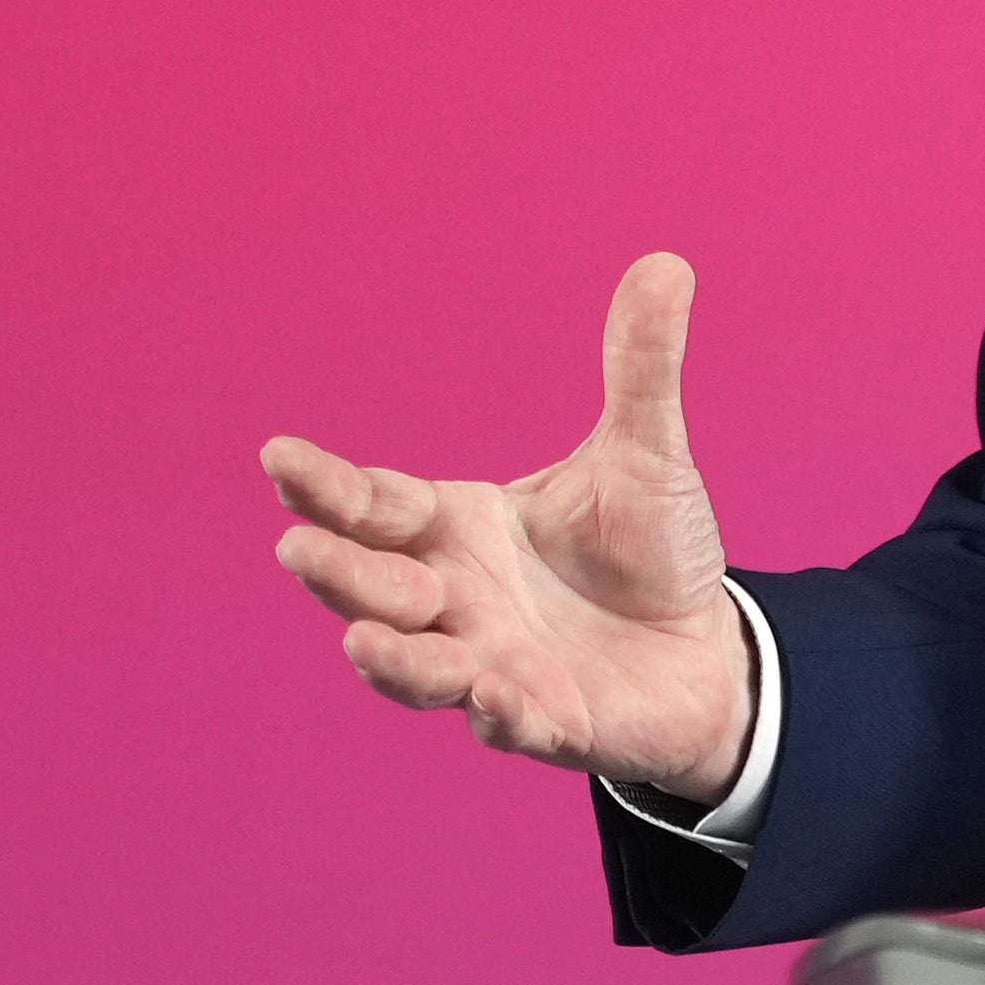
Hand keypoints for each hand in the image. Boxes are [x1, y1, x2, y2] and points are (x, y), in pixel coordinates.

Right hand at [261, 254, 755, 797]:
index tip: (277, 456)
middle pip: (370, 588)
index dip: (325, 484)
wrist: (707, 647)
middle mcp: (455, 599)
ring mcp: (489, 665)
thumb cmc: (653, 550)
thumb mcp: (646, 452)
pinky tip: (496, 697)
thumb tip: (667, 261)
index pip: (375, 504)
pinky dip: (499, 713)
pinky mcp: (542, 721)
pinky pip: (508, 723)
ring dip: (390, 658)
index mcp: (457, 528)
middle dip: (336, 573)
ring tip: (363, 642)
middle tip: (300, 549)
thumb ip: (639, 368)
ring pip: (415, 667)